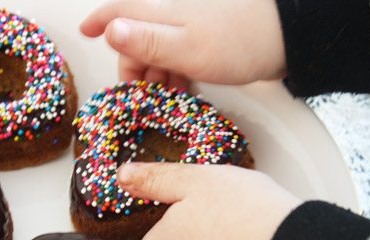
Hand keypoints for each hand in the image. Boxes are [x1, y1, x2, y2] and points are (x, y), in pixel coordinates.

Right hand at [80, 0, 286, 86]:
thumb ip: (146, 41)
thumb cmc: (237, 40)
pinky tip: (183, 88)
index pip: (119, 12)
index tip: (84, 33)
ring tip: (165, 97)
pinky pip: (179, 56)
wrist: (285, 38)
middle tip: (139, 94)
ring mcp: (190, 27)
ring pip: (159, 50)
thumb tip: (110, 31)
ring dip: (156, 75)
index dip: (99, 22)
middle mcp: (171, 15)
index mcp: (159, 12)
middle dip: (134, 66)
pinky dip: (175, 73)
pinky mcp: (207, 40)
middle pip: (137, 38)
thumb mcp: (184, 47)